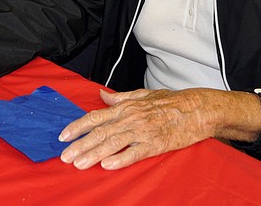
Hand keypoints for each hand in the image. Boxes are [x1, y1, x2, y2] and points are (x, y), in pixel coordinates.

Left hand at [58, 87, 260, 169]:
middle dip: (80, 145)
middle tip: (64, 156)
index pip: (95, 117)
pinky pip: (135, 153)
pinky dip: (121, 159)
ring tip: (79, 164)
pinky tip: (108, 165)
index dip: (77, 126)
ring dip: (94, 154)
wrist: (196, 108)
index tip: (63, 136)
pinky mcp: (156, 144)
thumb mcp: (142, 94)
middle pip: (100, 133)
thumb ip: (120, 97)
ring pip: (113, 143)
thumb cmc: (171, 101)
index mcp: (126, 107)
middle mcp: (130, 118)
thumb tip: (101, 95)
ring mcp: (143, 131)